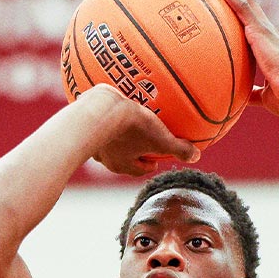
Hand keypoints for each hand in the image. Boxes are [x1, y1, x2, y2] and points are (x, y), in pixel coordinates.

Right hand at [84, 85, 199, 176]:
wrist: (97, 110)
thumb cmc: (130, 128)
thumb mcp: (160, 138)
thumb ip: (178, 149)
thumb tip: (196, 156)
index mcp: (122, 163)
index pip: (137, 170)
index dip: (147, 165)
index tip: (155, 160)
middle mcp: (105, 157)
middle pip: (121, 158)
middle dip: (131, 151)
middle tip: (141, 144)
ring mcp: (92, 142)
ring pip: (106, 142)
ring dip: (116, 136)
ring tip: (123, 124)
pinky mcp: (81, 125)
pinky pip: (94, 124)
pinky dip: (102, 120)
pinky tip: (107, 108)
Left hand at [213, 0, 278, 116]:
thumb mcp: (263, 95)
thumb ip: (252, 93)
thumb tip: (242, 98)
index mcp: (269, 46)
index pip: (254, 25)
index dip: (243, 14)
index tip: (230, 7)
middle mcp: (268, 34)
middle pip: (250, 8)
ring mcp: (264, 30)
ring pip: (246, 2)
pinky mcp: (259, 30)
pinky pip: (241, 7)